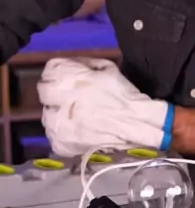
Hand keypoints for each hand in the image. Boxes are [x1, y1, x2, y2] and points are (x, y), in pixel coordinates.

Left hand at [38, 57, 169, 157]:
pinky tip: (77, 130)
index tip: (67, 77)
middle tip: (71, 97)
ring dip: (58, 113)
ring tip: (75, 116)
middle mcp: (60, 101)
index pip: (50, 69)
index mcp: (71, 79)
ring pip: (47, 115)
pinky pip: (53, 135)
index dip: (59, 72)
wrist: (137, 125)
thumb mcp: (107, 68)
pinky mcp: (61, 144)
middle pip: (44, 92)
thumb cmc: (124, 95)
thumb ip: (85, 64)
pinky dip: (63, 132)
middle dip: (56, 92)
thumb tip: (72, 65)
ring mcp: (58, 126)